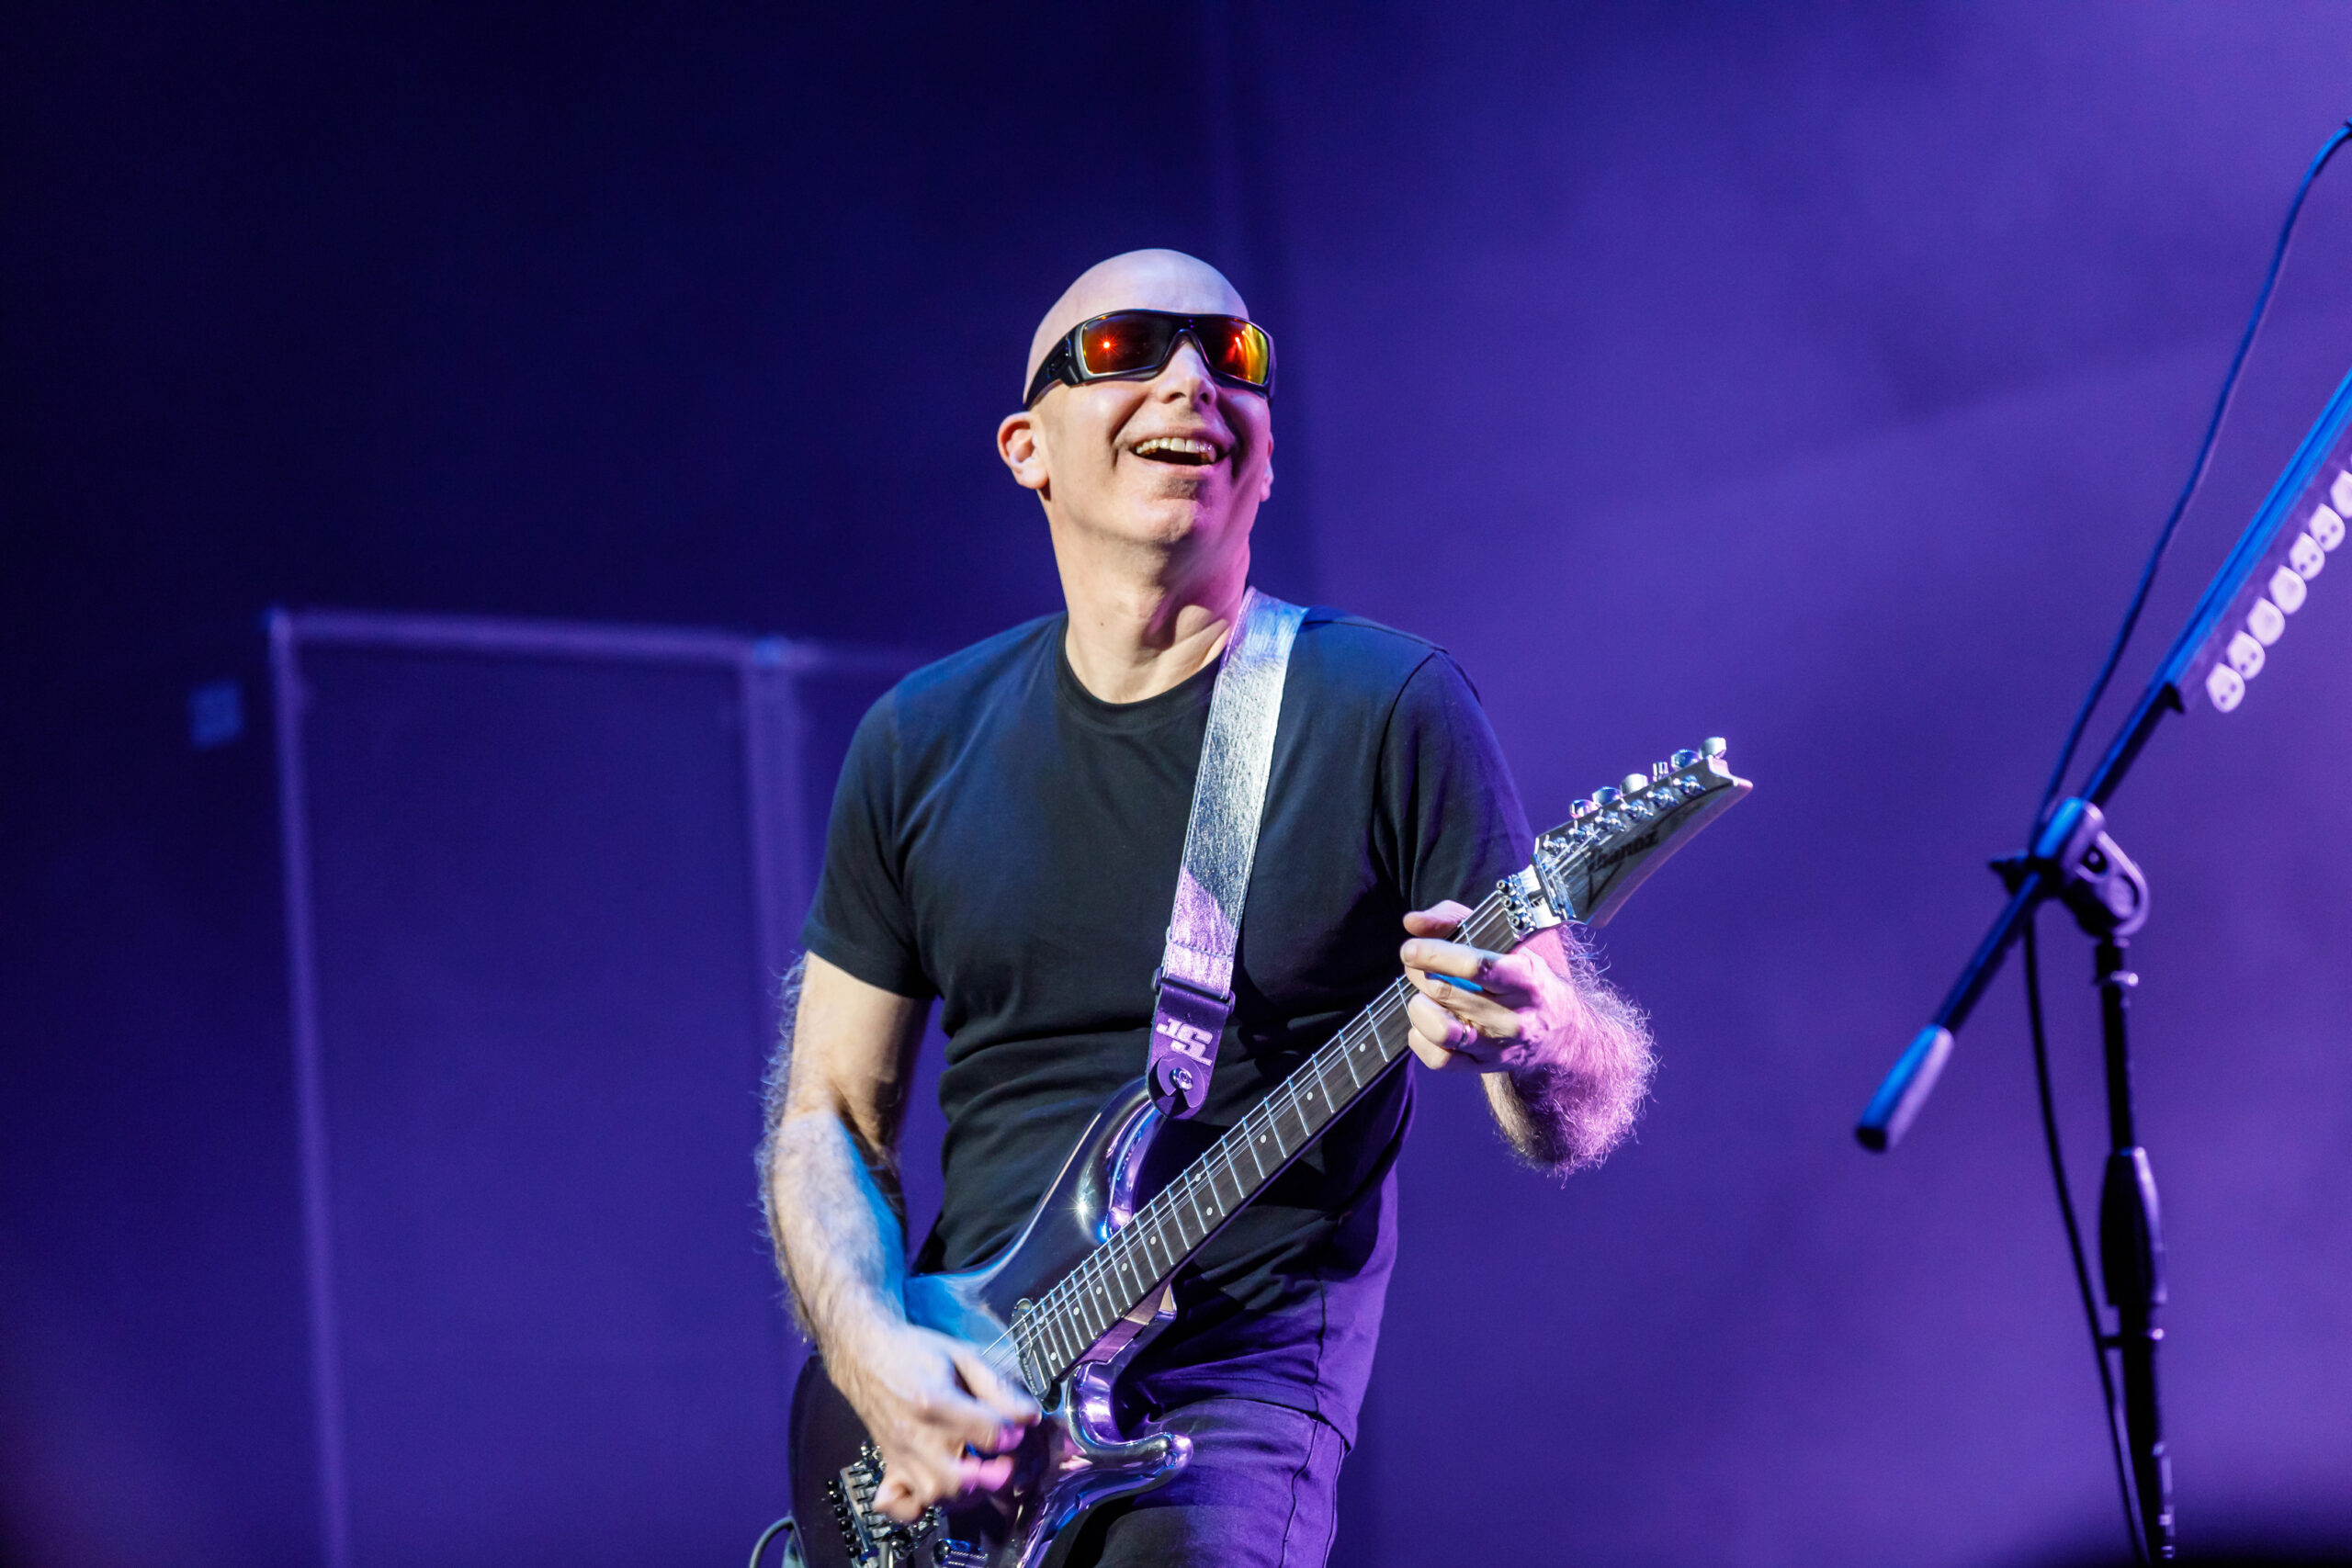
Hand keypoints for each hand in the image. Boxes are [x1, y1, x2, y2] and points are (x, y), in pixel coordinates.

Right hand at [827, 1316, 1039, 1522]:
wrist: (866, 1353)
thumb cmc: (915, 1352)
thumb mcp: (963, 1356)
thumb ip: (998, 1387)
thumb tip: (1029, 1417)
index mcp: (935, 1401)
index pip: (987, 1434)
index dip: (1011, 1435)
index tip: (1016, 1429)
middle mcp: (914, 1435)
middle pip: (960, 1479)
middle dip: (992, 1475)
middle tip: (1003, 1459)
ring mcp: (899, 1455)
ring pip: (936, 1496)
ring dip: (966, 1492)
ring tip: (978, 1471)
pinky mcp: (890, 1466)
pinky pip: (899, 1506)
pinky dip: (919, 1508)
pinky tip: (937, 1489)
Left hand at [1399, 901, 1583, 1074]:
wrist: (1562, 1031)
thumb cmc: (1527, 978)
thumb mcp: (1508, 941)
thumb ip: (1458, 920)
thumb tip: (1413, 922)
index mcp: (1524, 979)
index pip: (1475, 966)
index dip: (1434, 955)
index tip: (1411, 948)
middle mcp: (1512, 1017)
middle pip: (1447, 993)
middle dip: (1419, 975)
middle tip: (1415, 965)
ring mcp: (1497, 1046)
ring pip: (1440, 1030)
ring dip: (1419, 1008)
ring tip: (1422, 995)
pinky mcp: (1483, 1066)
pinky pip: (1439, 1059)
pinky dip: (1420, 1038)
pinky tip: (1425, 1023)